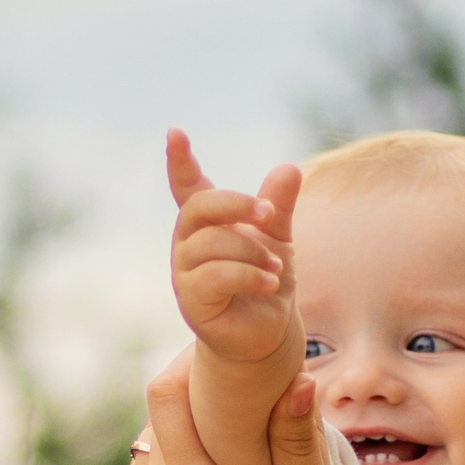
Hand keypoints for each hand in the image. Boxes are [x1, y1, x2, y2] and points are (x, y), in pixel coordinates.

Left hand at [117, 348, 358, 464]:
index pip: (168, 397)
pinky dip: (183, 455)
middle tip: (250, 385)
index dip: (197, 362)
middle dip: (201, 392)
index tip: (239, 353)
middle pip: (159, 413)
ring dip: (192, 424)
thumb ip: (300, 448)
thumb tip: (296, 379)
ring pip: (153, 437)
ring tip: (242, 430)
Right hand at [168, 129, 302, 367]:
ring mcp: (185, 273)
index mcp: (206, 222)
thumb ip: (278, 205)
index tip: (175, 132)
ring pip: (213, 244)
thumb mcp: (278, 237)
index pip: (187, 186)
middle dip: (236, 205)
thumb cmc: (265, 280)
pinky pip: (217, 276)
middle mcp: (188, 244)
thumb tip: (289, 167)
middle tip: (268, 214)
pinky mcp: (192, 301)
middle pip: (199, 208)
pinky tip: (270, 282)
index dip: (180, 160)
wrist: (267, 331)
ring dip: (252, 253)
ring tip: (276, 270)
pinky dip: (249, 276)